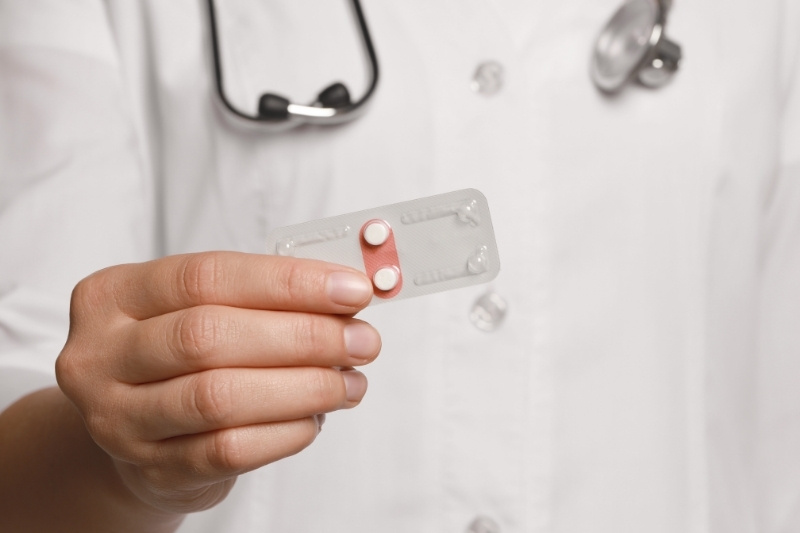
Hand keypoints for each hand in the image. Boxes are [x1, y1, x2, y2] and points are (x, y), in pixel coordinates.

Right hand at [55, 252, 379, 513]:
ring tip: (350, 381)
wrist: (135, 427)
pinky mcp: (153, 469)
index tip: (351, 289)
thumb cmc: (179, 354)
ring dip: (304, 387)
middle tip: (362, 339)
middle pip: (210, 337)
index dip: (287, 282)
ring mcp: (119, 419)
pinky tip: (315, 417)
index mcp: (114, 295)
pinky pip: (229, 451)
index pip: (206, 276)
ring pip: (221, 398)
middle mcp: (102, 356)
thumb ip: (261, 295)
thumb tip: (345, 291)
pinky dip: (286, 431)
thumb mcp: (201, 308)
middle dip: (304, 336)